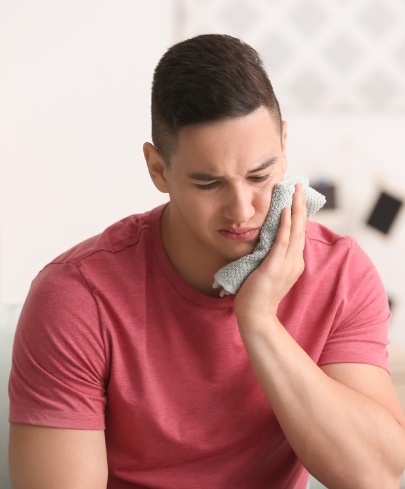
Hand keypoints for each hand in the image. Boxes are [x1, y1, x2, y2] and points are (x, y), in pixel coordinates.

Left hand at [234, 184, 306, 326]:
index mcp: (293, 262)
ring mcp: (286, 265)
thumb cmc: (257, 293)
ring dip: (295, 209)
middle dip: (300, 205)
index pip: (298, 233)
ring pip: (294, 231)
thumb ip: (271, 255)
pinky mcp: (275, 268)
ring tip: (296, 191)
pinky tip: (285, 211)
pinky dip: (285, 226)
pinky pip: (281, 242)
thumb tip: (266, 240)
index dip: (298, 214)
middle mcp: (294, 261)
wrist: (256, 315)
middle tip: (299, 185)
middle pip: (300, 228)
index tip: (297, 197)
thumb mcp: (267, 270)